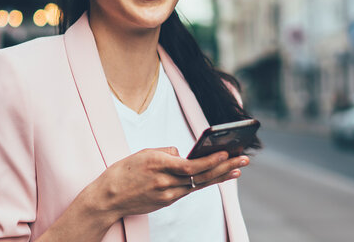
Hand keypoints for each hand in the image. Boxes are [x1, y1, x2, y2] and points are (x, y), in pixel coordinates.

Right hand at [85, 147, 248, 220]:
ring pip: (199, 184)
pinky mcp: (167, 201)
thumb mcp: (144, 153)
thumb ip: (166, 152)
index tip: (226, 153)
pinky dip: (204, 182)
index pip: (191, 165)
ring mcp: (168, 194)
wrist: (109, 198)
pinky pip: (189, 189)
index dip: (211, 160)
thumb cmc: (124, 171)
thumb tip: (182, 153)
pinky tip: (216, 177)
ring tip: (237, 169)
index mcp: (159, 165)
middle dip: (225, 167)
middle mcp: (166, 182)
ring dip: (220, 176)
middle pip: (201, 176)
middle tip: (243, 160)